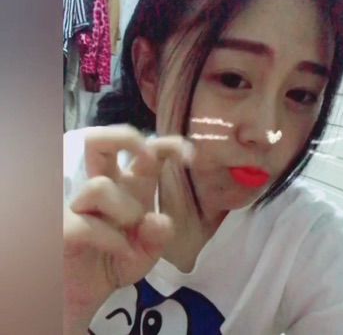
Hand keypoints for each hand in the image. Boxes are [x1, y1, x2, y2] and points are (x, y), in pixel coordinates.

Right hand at [63, 125, 192, 332]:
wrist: (81, 296)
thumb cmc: (114, 264)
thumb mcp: (146, 254)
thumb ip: (158, 237)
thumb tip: (157, 220)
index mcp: (129, 188)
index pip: (144, 153)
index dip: (167, 145)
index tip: (189, 154)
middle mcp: (103, 188)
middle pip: (98, 142)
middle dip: (124, 137)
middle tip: (146, 157)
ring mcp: (79, 206)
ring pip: (99, 187)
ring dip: (124, 212)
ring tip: (130, 239)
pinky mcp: (62, 228)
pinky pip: (87, 224)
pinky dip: (111, 241)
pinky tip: (121, 255)